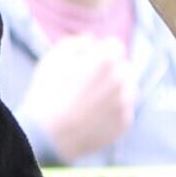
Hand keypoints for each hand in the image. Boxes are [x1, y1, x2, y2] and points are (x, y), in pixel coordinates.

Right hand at [22, 36, 134, 160]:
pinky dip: (114, 110)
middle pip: (124, 67)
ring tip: (93, 99)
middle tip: (90, 82)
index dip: (100, 51)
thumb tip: (92, 40)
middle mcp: (121, 80)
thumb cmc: (46, 94)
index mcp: (105, 60)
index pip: (115, 46)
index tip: (88, 62)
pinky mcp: (125, 123)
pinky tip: (94, 115)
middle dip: (111, 70)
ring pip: (129, 88)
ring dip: (117, 89)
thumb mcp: (52, 58)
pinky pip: (124, 110)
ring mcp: (125, 103)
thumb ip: (76, 42)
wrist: (46, 136)